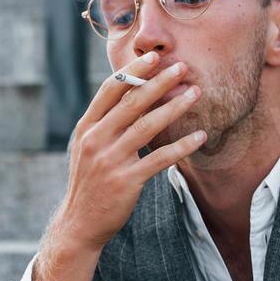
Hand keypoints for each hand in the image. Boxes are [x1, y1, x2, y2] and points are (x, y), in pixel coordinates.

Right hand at [55, 51, 205, 251]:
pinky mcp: (126, 181)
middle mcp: (96, 140)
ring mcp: (110, 160)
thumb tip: (132, 97)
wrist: (79, 223)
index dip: (132, 72)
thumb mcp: (87, 148)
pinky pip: (159, 159)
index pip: (110, 90)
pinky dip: (182, 147)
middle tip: (181, 67)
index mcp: (86, 128)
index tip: (153, 57)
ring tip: (195, 93)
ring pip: (147, 126)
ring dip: (174, 107)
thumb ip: (105, 124)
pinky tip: (200, 136)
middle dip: (158, 82)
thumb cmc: (89, 182)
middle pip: (131, 103)